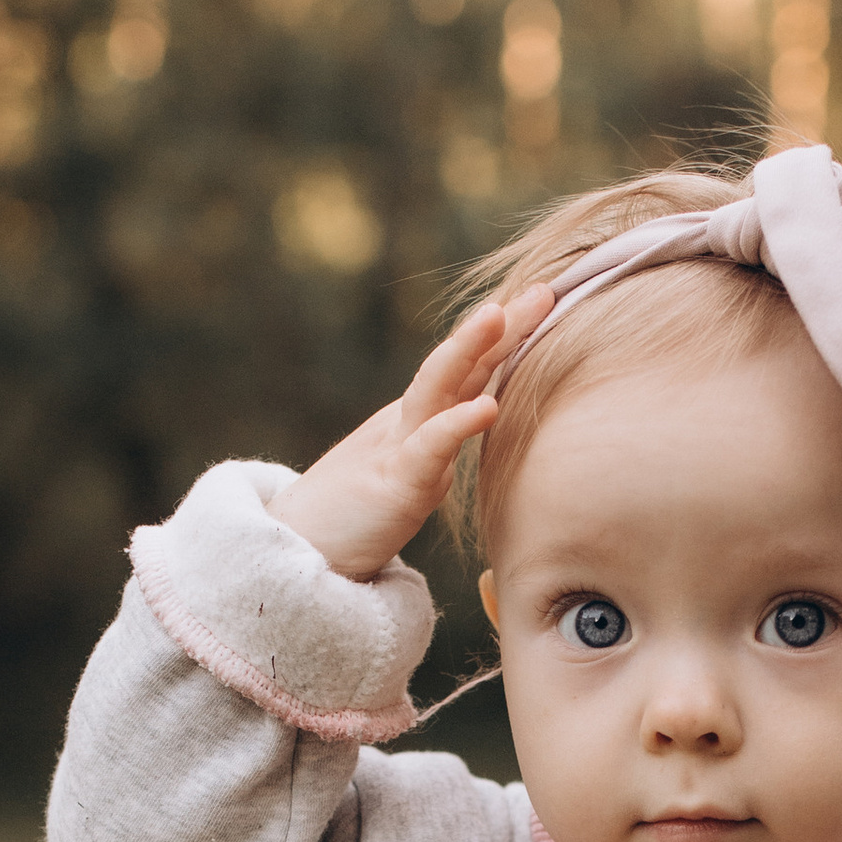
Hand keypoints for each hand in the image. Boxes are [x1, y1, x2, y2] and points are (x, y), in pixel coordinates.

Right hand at [272, 287, 554, 579]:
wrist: (296, 551)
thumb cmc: (352, 520)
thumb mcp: (410, 477)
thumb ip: (438, 451)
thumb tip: (480, 428)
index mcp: (418, 423)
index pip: (468, 372)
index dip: (505, 338)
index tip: (545, 302)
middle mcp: (409, 425)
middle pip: (457, 367)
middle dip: (499, 328)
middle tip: (542, 290)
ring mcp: (397, 449)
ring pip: (435, 389)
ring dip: (468, 351)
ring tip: (501, 316)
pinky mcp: (392, 486)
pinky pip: (427, 450)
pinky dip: (456, 425)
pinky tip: (487, 407)